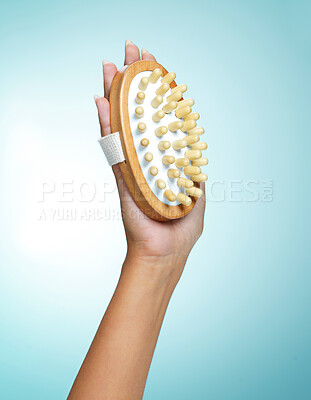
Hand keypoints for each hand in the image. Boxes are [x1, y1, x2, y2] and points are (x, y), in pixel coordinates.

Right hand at [95, 40, 205, 281]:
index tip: (155, 64)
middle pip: (137, 113)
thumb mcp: (195, 189)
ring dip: (115, 95)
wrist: (166, 250)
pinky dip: (107, 125)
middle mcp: (144, 156)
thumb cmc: (182, 225)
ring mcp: (130, 165)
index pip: (158, 116)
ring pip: (121, 124)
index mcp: (163, 158)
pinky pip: (113, 148)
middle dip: (133, 81)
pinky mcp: (121, 178)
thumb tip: (192, 144)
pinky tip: (102, 102)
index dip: (156, 90)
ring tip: (110, 66)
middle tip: (129, 53)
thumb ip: (191, 167)